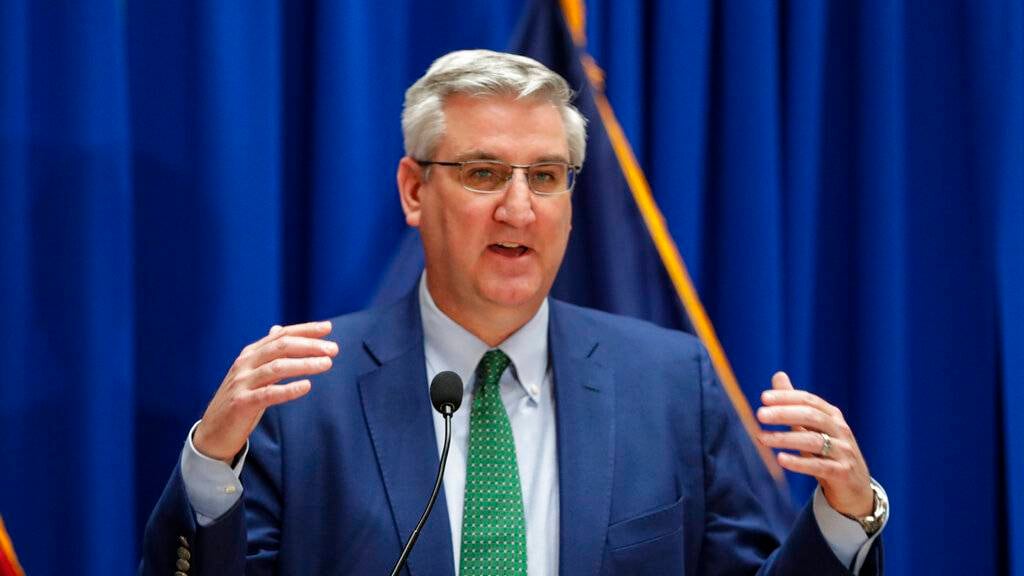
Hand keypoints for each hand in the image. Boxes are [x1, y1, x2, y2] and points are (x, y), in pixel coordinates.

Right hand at [193, 321, 337, 463]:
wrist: (213, 432)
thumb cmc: (240, 400)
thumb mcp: (252, 372)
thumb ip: (266, 353)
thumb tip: (278, 329)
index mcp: (250, 354)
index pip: (280, 335)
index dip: (304, 330)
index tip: (328, 328)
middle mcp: (245, 364)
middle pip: (280, 347)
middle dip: (309, 345)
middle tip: (333, 349)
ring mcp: (242, 383)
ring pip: (277, 367)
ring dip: (304, 364)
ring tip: (326, 364)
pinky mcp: (242, 403)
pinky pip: (268, 394)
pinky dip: (288, 389)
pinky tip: (306, 386)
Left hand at [756, 372, 873, 516]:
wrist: (854, 487)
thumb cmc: (828, 451)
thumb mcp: (812, 426)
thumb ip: (794, 403)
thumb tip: (778, 375)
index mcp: (831, 415)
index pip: (808, 400)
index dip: (786, 397)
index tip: (763, 398)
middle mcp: (840, 430)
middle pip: (812, 416)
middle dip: (784, 414)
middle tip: (759, 414)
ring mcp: (843, 451)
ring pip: (814, 441)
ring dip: (785, 438)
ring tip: (762, 438)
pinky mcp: (842, 472)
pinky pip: (819, 466)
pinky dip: (799, 462)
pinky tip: (781, 459)